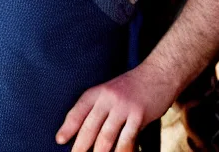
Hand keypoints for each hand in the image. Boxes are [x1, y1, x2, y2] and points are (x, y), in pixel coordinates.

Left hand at [55, 63, 178, 151]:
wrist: (159, 73)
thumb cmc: (133, 86)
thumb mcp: (111, 91)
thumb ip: (100, 108)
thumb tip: (88, 132)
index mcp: (98, 92)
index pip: (78, 110)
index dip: (68, 126)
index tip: (60, 140)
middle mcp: (108, 98)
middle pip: (90, 126)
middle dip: (80, 146)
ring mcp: (123, 106)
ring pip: (106, 136)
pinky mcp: (139, 115)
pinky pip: (127, 139)